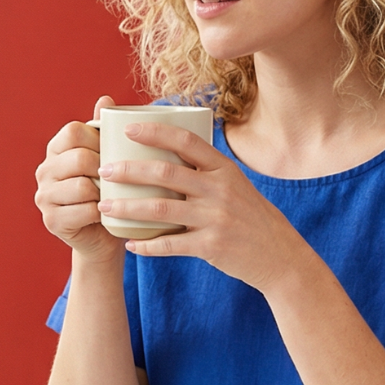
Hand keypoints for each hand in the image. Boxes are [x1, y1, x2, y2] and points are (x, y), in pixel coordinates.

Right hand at [35, 96, 124, 263]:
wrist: (106, 234)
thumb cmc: (110, 191)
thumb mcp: (108, 158)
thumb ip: (104, 130)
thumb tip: (106, 99)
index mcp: (56, 150)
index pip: (73, 131)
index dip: (98, 140)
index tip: (112, 152)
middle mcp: (44, 170)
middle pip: (79, 158)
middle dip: (104, 168)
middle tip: (118, 179)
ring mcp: (44, 196)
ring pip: (81, 186)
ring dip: (104, 192)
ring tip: (112, 196)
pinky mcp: (52, 220)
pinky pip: (83, 211)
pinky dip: (101, 213)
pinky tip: (106, 214)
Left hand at [96, 121, 313, 292]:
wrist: (279, 255)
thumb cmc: (251, 217)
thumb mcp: (236, 185)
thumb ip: (206, 172)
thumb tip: (166, 155)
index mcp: (225, 169)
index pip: (187, 140)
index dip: (156, 131)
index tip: (128, 129)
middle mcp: (220, 190)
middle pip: (165, 172)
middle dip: (129, 169)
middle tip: (105, 170)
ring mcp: (215, 218)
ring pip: (160, 208)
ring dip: (127, 207)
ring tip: (104, 206)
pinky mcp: (211, 246)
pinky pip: (169, 244)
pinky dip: (146, 245)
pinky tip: (129, 244)